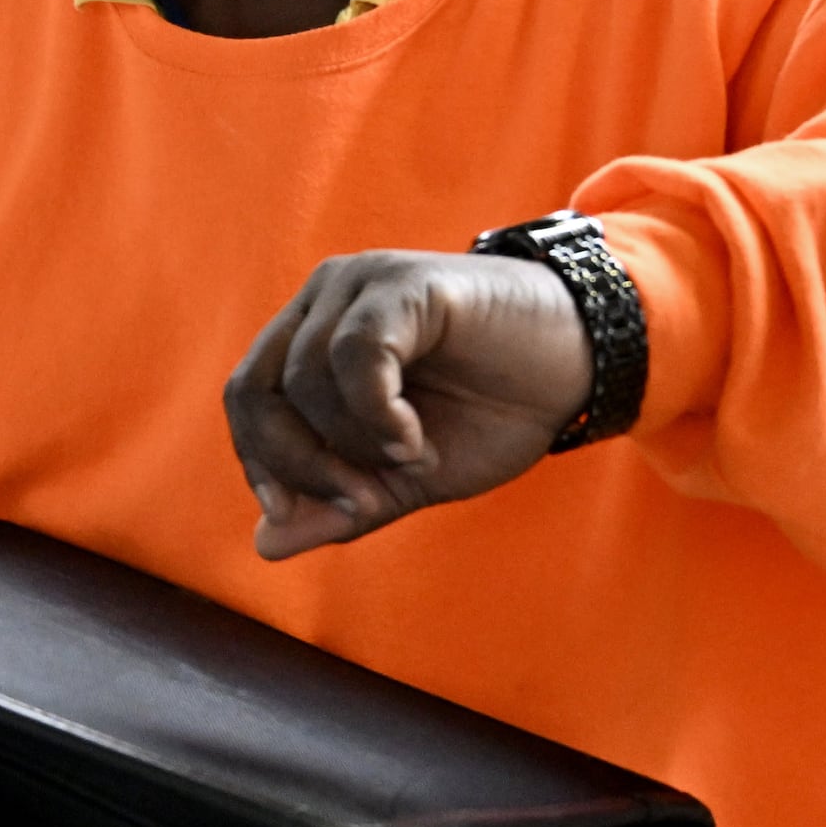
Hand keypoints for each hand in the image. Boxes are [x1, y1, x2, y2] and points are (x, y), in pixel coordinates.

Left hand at [226, 250, 592, 558]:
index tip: (302, 514)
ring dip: (353, 444)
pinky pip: (358, 354)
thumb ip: (338, 507)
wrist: (579, 370)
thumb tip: (264, 543)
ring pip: (307, 378)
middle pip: (255, 389)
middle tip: (362, 501)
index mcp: (312, 336)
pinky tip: (415, 441)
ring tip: (412, 460)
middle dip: (298, 463)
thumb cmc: (491, 414)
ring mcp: (363, 284)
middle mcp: (325, 300)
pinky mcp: (407, 283)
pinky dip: (378, 414)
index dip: (262, 464)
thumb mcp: (406, 477)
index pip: (246, 400)